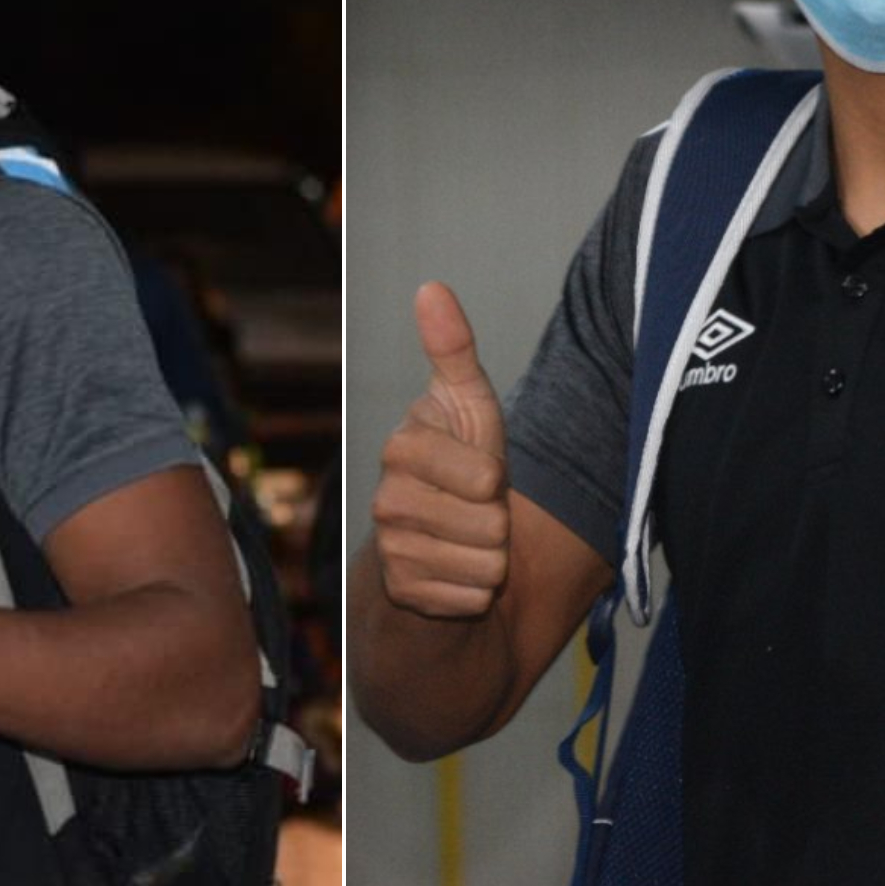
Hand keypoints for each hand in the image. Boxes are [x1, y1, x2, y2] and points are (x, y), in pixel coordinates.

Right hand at [370, 281, 511, 619]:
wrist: (440, 539)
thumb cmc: (463, 462)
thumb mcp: (470, 404)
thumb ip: (453, 349)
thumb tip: (430, 286)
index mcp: (403, 447)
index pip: (485, 475)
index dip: (496, 478)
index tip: (481, 471)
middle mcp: (385, 499)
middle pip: (488, 524)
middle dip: (499, 521)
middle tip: (477, 510)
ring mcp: (390, 549)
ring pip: (483, 565)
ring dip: (492, 558)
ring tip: (468, 539)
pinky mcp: (400, 594)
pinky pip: (471, 599)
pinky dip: (477, 592)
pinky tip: (456, 574)